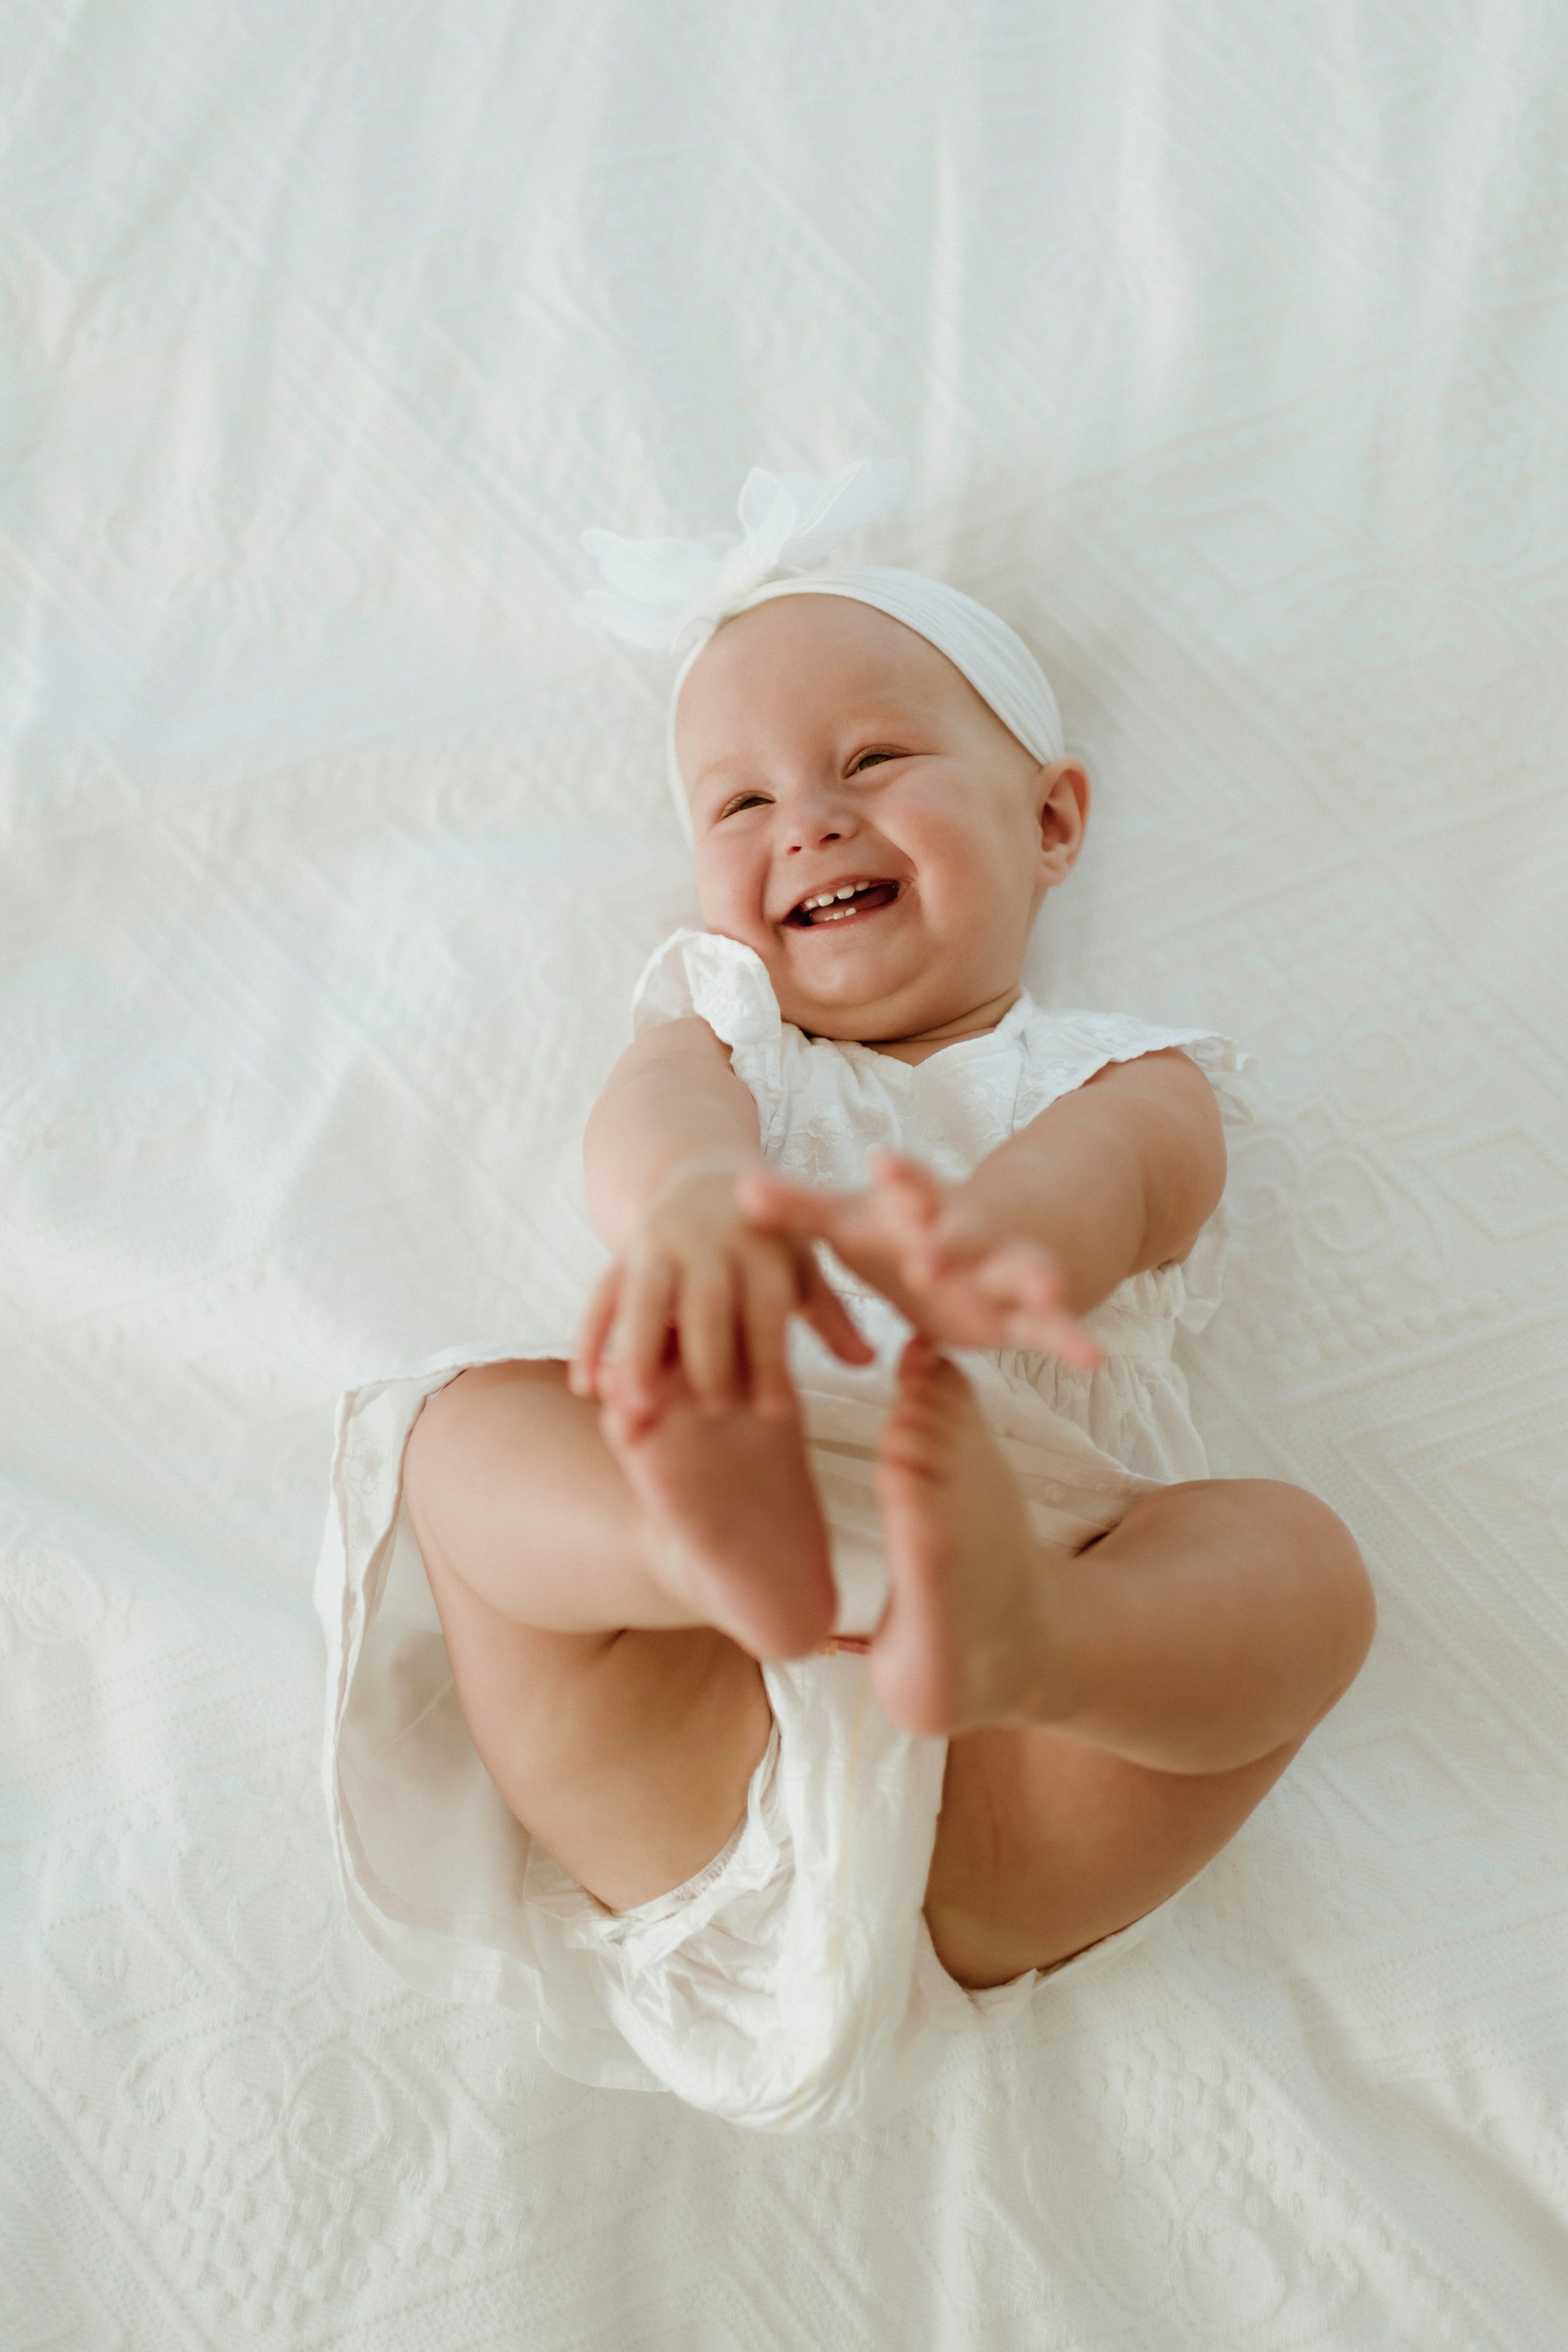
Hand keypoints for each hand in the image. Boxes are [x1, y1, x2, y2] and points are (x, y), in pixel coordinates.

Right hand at [571, 1159, 873, 1433]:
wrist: (705, 1176)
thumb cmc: (766, 1240)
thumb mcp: (802, 1266)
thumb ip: (831, 1316)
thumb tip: (867, 1361)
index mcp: (761, 1247)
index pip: (767, 1307)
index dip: (771, 1360)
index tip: (776, 1414)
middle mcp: (709, 1242)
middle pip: (706, 1302)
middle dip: (710, 1357)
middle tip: (716, 1412)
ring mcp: (660, 1245)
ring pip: (645, 1297)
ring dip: (639, 1351)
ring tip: (638, 1407)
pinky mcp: (624, 1253)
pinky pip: (601, 1297)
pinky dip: (590, 1340)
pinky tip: (586, 1386)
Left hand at [737, 1152, 1103, 1368]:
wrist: (976, 1244)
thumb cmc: (901, 1231)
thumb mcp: (851, 1224)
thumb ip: (799, 1210)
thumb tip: (736, 1187)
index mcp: (919, 1210)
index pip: (907, 1189)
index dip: (898, 1178)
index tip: (882, 1163)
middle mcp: (965, 1235)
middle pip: (962, 1232)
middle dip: (951, 1240)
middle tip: (932, 1254)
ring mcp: (1000, 1272)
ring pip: (1020, 1272)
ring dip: (1032, 1279)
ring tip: (1048, 1291)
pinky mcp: (1022, 1313)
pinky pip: (1050, 1327)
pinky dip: (1071, 1339)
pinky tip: (1093, 1357)